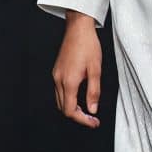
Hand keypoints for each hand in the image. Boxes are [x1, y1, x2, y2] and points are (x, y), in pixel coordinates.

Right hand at [52, 11, 102, 126]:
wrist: (78, 28)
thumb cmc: (88, 46)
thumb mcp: (96, 70)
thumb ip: (94, 92)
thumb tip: (92, 110)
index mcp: (69, 82)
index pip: (71, 111)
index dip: (82, 120)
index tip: (94, 122)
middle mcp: (59, 80)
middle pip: (64, 108)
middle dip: (78, 116)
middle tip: (92, 118)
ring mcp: (56, 75)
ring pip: (60, 101)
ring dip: (72, 108)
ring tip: (87, 110)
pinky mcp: (56, 71)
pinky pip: (59, 91)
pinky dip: (68, 99)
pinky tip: (79, 96)